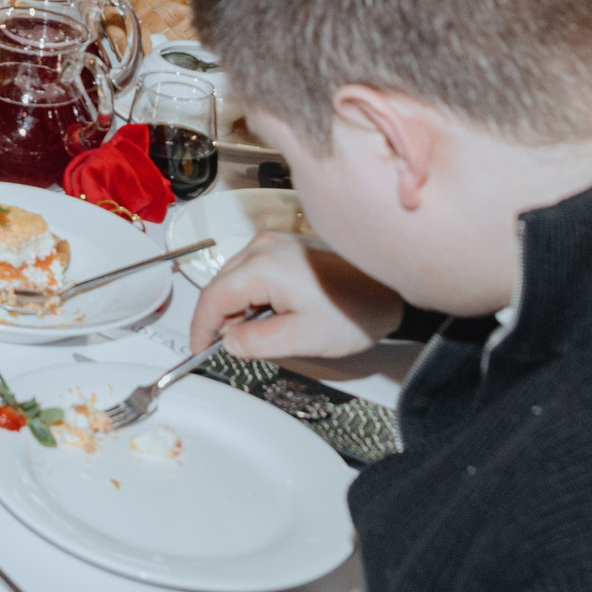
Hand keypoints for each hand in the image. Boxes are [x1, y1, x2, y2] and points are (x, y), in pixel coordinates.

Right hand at [186, 232, 403, 359]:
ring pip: (235, 276)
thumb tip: (229, 343)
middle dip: (221, 318)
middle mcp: (263, 246)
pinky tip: (271, 313)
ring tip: (259, 333)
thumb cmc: (356, 311)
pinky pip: (252, 269)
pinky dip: (252, 293)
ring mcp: (275, 242)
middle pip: (221, 284)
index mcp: (262, 267)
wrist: (391, 290)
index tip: (199, 348)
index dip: (201, 327)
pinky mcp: (286, 246)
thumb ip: (257, 342)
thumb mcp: (302, 338)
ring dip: (237, 306)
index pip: (213, 297)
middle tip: (234, 347)